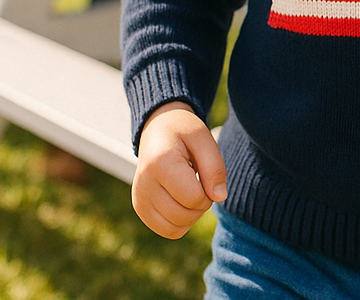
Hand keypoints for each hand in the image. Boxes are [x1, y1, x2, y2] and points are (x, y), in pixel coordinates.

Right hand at [132, 102, 226, 238]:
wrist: (158, 129)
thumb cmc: (184, 131)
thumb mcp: (204, 138)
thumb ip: (215, 167)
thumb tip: (220, 197)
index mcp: (160, 163)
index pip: (193, 198)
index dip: (209, 191)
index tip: (207, 174)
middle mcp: (144, 184)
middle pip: (184, 216)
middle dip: (202, 204)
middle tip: (202, 182)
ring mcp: (139, 199)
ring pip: (175, 229)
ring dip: (192, 215)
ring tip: (192, 190)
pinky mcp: (140, 208)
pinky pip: (167, 230)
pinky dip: (181, 222)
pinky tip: (183, 200)